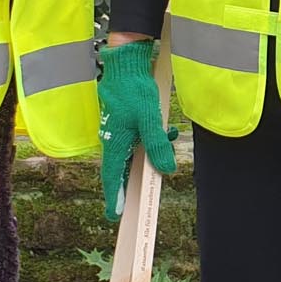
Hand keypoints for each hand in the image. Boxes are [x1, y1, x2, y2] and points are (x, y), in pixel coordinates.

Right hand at [96, 39, 176, 221]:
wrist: (127, 65)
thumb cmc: (135, 91)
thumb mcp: (150, 120)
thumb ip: (157, 145)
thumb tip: (166, 169)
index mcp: (114, 142)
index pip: (111, 176)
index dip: (114, 197)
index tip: (114, 215)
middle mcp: (113, 139)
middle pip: (121, 168)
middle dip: (134, 181)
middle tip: (140, 198)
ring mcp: (118, 131)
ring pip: (133, 152)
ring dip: (150, 155)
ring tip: (167, 151)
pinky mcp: (126, 122)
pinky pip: (138, 139)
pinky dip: (153, 140)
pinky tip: (169, 132)